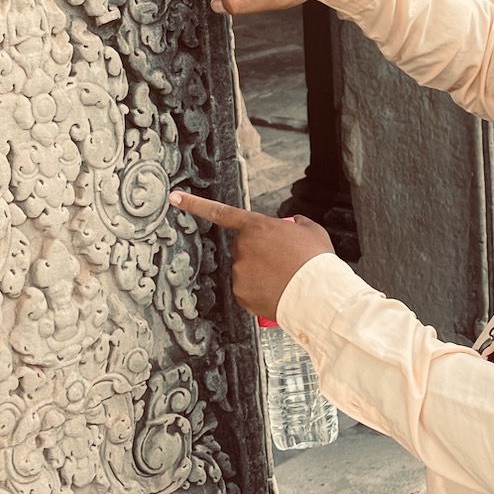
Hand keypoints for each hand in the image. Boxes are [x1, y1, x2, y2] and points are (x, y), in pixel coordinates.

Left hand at [171, 191, 333, 317]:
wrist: (317, 295)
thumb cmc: (316, 262)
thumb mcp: (311, 230)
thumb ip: (295, 223)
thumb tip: (291, 226)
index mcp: (257, 226)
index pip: (221, 212)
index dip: (195, 204)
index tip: (175, 198)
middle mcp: (242, 247)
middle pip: (243, 247)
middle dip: (258, 252)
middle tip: (282, 262)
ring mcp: (239, 271)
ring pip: (246, 270)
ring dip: (259, 273)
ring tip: (284, 279)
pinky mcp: (240, 293)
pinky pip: (246, 290)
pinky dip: (258, 292)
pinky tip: (276, 292)